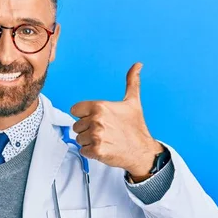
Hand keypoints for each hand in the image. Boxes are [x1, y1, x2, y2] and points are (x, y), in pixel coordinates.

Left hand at [70, 63, 162, 179]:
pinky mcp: (96, 150)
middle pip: (76, 125)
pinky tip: (104, 148)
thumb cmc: (136, 128)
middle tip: (104, 131)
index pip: (75, 110)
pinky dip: (91, 152)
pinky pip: (83, 150)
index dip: (84, 115)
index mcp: (100, 106)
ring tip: (105, 140)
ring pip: (79, 138)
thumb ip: (131, 82)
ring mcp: (96, 136)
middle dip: (87, 129)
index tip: (96, 119)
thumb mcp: (133, 102)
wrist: (143, 151)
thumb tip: (137, 65)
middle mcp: (97, 120)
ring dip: (89, 141)